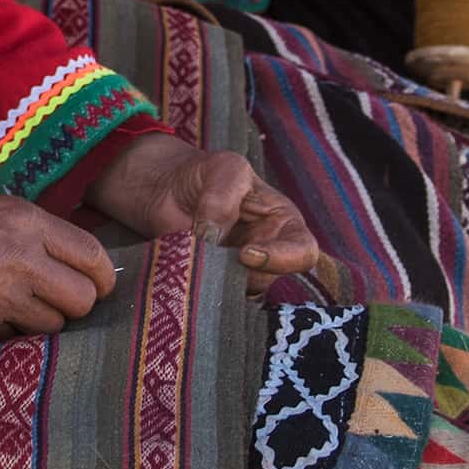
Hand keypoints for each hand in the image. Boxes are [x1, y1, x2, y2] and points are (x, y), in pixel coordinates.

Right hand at [0, 192, 117, 338]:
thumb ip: (41, 233)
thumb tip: (82, 262)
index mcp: (27, 223)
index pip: (93, 257)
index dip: (105, 277)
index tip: (100, 284)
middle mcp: (19, 259)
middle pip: (83, 299)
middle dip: (79, 303)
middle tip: (64, 299)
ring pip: (53, 325)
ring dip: (44, 318)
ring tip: (21, 302)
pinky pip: (16, 337)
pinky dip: (11, 329)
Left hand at [85, 135, 323, 290]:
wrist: (166, 189)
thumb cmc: (205, 174)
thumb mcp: (223, 170)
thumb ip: (222, 200)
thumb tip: (212, 238)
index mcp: (283, 222)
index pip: (302, 251)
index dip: (282, 258)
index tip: (246, 254)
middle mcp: (269, 252)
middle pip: (269, 278)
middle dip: (240, 272)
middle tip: (211, 258)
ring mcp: (241, 272)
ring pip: (240, 292)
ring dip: (216, 279)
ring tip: (193, 256)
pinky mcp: (215, 286)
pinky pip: (214, 299)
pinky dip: (200, 290)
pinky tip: (187, 271)